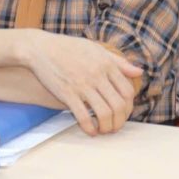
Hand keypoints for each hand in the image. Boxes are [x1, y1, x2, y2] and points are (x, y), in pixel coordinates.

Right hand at [24, 31, 141, 135]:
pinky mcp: (67, 93)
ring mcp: (82, 85)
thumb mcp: (95, 48)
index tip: (123, 113)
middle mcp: (97, 75)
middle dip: (120, 121)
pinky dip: (89, 128)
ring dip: (107, 127)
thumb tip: (139, 72)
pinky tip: (89, 131)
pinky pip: (83, 116)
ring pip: (104, 114)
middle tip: (114, 126)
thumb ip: (118, 61)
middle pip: (119, 105)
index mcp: (106, 64)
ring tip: (103, 130)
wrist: (39, 48)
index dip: (129, 107)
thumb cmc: (67, 47)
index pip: (127, 91)